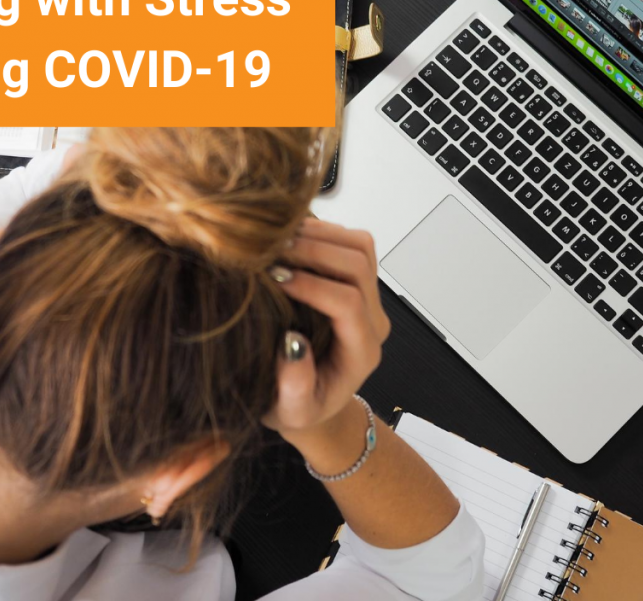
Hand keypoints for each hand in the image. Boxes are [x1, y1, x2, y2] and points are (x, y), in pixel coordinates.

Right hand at [262, 219, 390, 439]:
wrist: (313, 400)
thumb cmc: (299, 408)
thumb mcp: (291, 412)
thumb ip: (295, 387)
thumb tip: (292, 344)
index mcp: (361, 352)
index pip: (348, 303)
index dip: (312, 286)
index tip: (275, 279)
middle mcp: (372, 320)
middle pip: (359, 265)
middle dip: (314, 251)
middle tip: (270, 250)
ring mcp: (368, 297)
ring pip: (360, 246)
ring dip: (319, 235)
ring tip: (277, 240)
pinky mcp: (357, 281)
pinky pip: (350, 242)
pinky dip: (320, 231)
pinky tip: (287, 238)